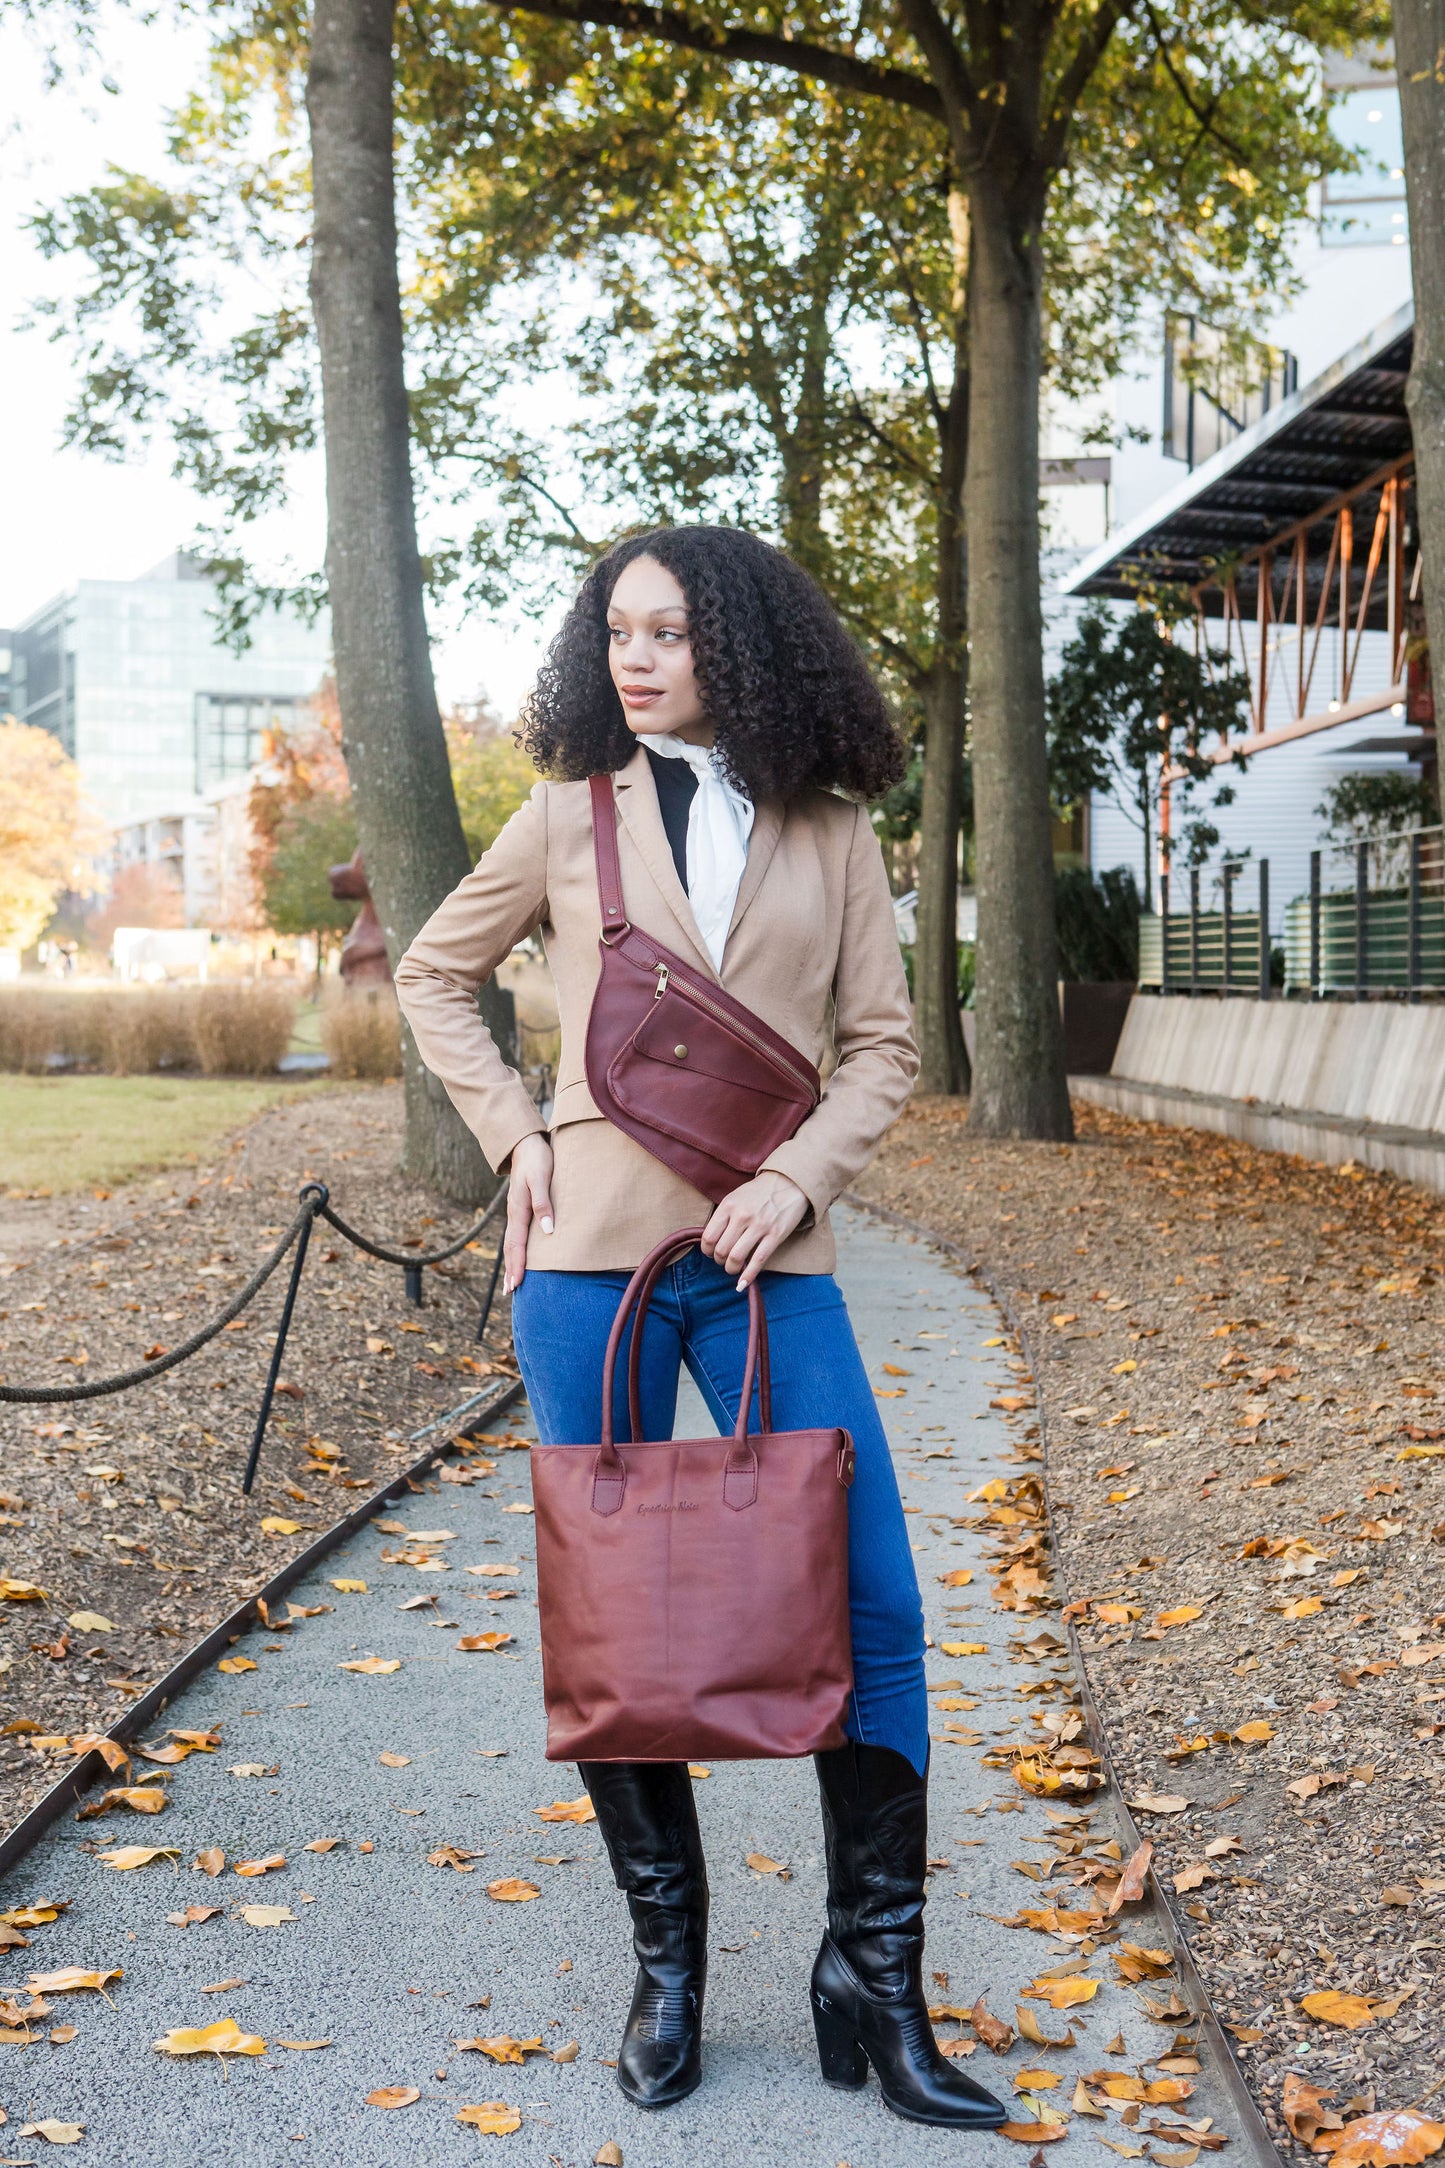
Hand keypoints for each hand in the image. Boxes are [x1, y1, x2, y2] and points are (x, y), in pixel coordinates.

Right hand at [503, 1133, 554, 1292]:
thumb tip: (548, 1231)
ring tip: (512, 1281)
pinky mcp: (520, 1208)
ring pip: (512, 1242)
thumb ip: (543, 1203)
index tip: (516, 1285)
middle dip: (511, 1270)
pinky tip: (519, 1256)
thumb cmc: (537, 1159)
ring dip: (512, 1263)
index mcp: (518, 1210)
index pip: (517, 1244)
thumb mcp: (541, 1178)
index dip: (517, 1265)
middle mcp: (514, 1214)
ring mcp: (516, 1211)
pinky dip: (516, 1250)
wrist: (526, 1143)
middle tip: (510, 1292)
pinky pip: (517, 1234)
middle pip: (511, 1248)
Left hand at [701, 1170, 808, 1289]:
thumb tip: (712, 1240)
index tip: (711, 1253)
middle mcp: (742, 1216)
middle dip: (719, 1261)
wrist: (789, 1182)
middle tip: (723, 1261)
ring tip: (732, 1268)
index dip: (707, 1250)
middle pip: (721, 1250)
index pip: (708, 1236)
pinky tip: (742, 1284)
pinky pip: (758, 1261)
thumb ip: (724, 1216)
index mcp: (729, 1206)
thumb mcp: (736, 1197)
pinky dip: (748, 1276)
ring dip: (731, 1269)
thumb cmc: (759, 1192)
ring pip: (736, 1257)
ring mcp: (759, 1226)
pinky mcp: (775, 1235)